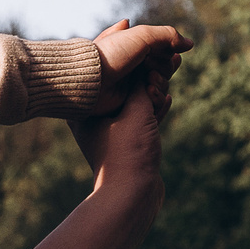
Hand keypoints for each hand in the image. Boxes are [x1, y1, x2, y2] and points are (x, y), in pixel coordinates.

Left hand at [70, 60, 173, 228]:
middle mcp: (93, 115)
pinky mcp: (125, 138)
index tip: (148, 55)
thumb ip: (141, 85)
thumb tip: (145, 63)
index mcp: (85, 107)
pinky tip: (164, 100)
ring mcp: (110, 127)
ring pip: (135, 98)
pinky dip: (154, 107)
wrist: (131, 192)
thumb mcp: (135, 109)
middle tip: (163, 66)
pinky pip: (141, 114)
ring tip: (163, 88)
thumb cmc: (127, 150)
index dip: (131, 59)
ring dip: (154, 91)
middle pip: (124, 84)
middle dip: (148, 75)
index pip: (108, 71)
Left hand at [94, 19, 191, 98]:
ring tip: (148, 83)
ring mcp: (133, 84)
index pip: (164, 50)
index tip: (161, 54)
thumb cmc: (113, 54)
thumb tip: (190, 45)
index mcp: (135, 46)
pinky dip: (156, 97)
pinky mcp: (131, 104)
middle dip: (164, 69)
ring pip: (162, 85)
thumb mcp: (142, 36)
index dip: (168, 53)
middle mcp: (134, 64)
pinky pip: (154, 102)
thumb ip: (168, 35)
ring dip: (160, 83)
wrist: (91, 81)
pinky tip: (150, 93)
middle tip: (150, 71)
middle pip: (165, 68)